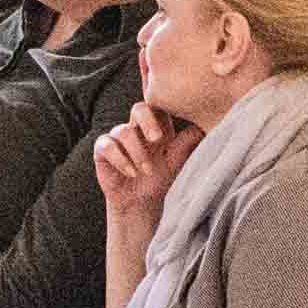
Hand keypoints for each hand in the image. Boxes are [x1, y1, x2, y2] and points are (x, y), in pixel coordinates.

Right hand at [92, 101, 198, 227]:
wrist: (140, 202)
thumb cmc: (160, 178)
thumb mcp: (176, 161)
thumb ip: (187, 142)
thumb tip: (204, 126)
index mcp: (156, 125)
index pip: (158, 106)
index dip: (163, 108)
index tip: (173, 125)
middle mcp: (137, 127)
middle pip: (139, 108)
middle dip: (148, 122)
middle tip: (157, 139)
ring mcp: (118, 137)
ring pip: (123, 131)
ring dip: (137, 152)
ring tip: (147, 170)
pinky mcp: (103, 150)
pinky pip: (106, 145)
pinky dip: (120, 159)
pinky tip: (131, 172)